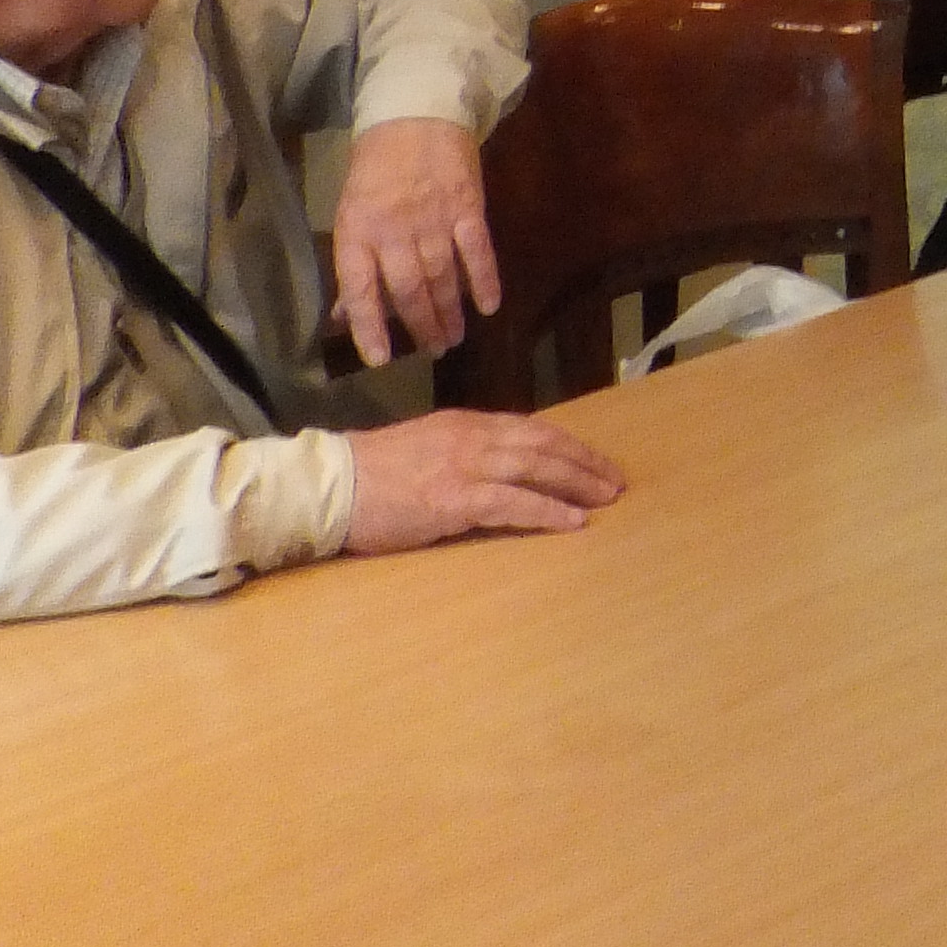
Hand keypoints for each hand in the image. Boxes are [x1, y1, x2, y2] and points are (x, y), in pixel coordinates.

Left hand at [330, 118, 500, 366]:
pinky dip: (484, 281)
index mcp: (358, 230)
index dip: (369, 327)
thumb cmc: (376, 165)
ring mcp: (433, 219)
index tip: (379, 360)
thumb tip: (347, 314)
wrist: (414, 113)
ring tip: (453, 338)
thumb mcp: (351, 211)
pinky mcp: (467, 207)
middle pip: (408, 290)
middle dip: (420, 326)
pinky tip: (489, 306)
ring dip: (449, 312)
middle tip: (432, 351)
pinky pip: (477, 252)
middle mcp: (394, 230)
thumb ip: (355, 263)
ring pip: (442, 278)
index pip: (360, 289)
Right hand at [341, 405, 623, 553]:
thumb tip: (503, 465)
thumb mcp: (427, 445)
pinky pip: (514, 504)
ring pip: (536, 468)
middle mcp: (472, 438)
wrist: (332, 486)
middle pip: (544, 444)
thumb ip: (465, 450)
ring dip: (577, 484)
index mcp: (466, 424)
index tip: (593, 460)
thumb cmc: (374, 474)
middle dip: (584, 462)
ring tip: (605, 498)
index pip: (532, 428)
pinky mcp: (455, 500)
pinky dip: (548, 512)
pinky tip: (573, 522)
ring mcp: (465, 467)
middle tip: (614, 480)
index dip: (568, 444)